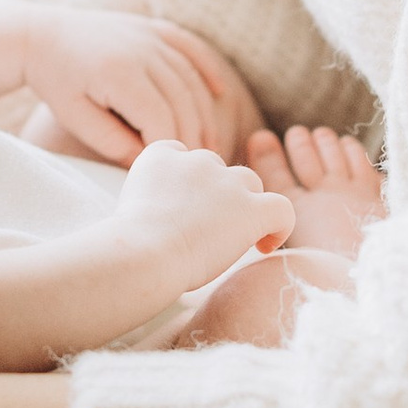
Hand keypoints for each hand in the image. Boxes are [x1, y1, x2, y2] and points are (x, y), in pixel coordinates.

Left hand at [16, 6, 261, 164]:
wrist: (42, 35)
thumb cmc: (55, 82)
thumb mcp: (75, 118)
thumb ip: (112, 143)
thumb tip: (148, 162)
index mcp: (120, 73)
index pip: (160, 119)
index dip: (169, 148)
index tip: (169, 170)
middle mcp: (141, 49)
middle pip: (182, 100)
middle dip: (192, 136)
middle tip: (198, 166)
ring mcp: (149, 35)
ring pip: (190, 78)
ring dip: (203, 112)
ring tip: (208, 144)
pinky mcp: (151, 27)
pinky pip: (189, 46)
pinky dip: (207, 68)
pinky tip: (220, 92)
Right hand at [112, 137, 293, 281]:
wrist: (145, 252)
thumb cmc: (129, 243)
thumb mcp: (128, 206)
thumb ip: (148, 198)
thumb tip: (161, 217)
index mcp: (160, 155)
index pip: (181, 155)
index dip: (187, 181)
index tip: (183, 208)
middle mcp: (196, 160)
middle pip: (217, 169)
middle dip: (215, 194)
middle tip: (205, 230)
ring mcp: (226, 182)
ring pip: (249, 184)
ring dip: (244, 206)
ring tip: (234, 237)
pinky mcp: (251, 209)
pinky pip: (280, 208)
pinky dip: (279, 225)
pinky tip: (264, 244)